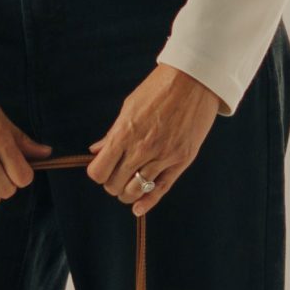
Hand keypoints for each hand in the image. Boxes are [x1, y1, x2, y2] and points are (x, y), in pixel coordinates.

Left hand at [87, 65, 223, 214]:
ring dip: (128, 192)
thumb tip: (95, 151)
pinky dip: (147, 202)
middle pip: (115, 184)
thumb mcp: (129, 107)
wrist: (193, 80)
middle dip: (112, 183)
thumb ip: (112, 134)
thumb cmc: (158, 89)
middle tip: (117, 175)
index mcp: (125, 133)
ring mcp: (164, 156)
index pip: (99, 171)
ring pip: (136, 190)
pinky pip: (161, 189)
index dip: (98, 173)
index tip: (102, 168)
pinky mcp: (182, 160)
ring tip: (129, 185)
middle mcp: (142, 149)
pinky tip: (138, 209)